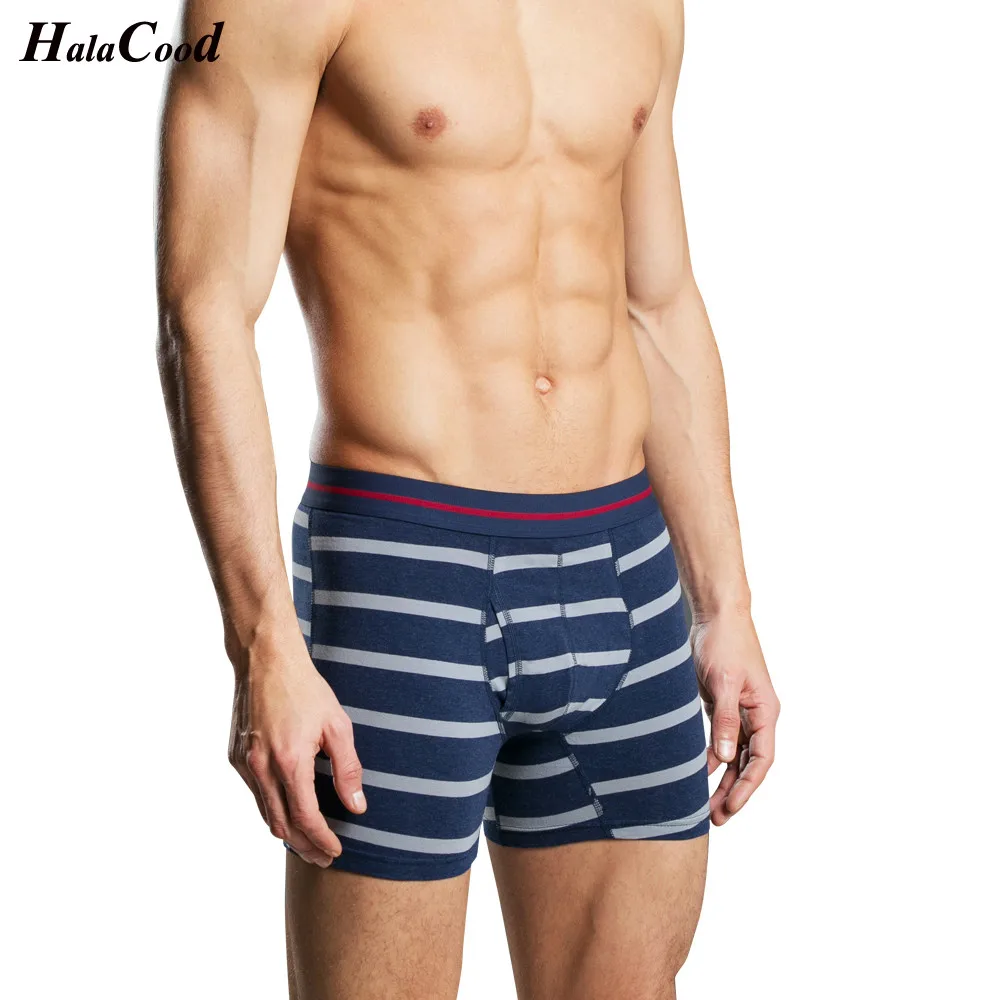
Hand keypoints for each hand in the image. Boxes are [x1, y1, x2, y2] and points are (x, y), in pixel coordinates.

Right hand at [227, 625, 365, 865]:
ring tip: (309, 840)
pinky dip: (271, 808)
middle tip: (323, 857)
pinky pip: (254, 794)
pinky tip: (288, 807)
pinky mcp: (235, 755)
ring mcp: (243, 763)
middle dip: (304, 845)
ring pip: (264, 813)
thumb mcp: (338, 726)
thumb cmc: (305, 688)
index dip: (322, 840)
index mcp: (289, 761)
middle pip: (282, 825)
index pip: (306, 818)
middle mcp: (261, 768)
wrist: (266, 659)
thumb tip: (356, 806)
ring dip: (286, 831)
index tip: (336, 851)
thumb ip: (348, 769)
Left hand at [690, 608, 779, 825]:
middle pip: (748, 763)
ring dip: (721, 779)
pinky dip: (710, 757)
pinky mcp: (723, 704)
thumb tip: (723, 759)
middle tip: (714, 819)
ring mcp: (740, 710)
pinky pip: (720, 739)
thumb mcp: (722, 681)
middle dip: (732, 792)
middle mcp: (757, 715)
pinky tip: (696, 772)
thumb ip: (724, 720)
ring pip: (734, 755)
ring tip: (705, 806)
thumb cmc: (724, 643)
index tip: (730, 809)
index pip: (761, 760)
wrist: (716, 614)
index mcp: (765, 711)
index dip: (747, 787)